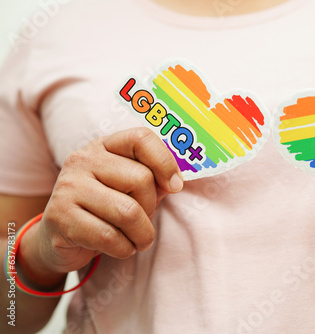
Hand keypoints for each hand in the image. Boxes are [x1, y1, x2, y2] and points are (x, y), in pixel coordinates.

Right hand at [20, 128, 182, 284]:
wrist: (60, 238)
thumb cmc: (106, 210)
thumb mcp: (132, 189)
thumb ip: (155, 180)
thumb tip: (175, 182)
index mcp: (104, 146)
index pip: (141, 138)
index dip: (165, 162)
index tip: (175, 186)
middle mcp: (83, 159)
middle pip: (141, 179)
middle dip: (151, 208)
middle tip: (144, 221)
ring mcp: (68, 186)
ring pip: (128, 212)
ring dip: (142, 235)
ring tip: (139, 240)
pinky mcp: (59, 217)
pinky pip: (108, 237)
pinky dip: (124, 249)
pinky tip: (120, 247)